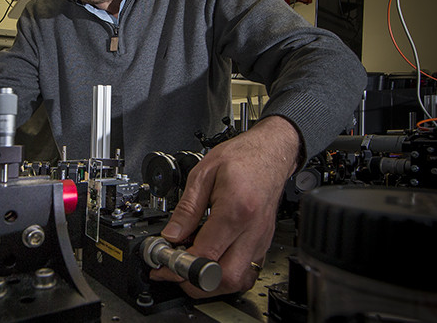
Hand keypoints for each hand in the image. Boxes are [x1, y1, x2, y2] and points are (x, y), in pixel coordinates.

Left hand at [149, 115, 300, 296]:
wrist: (270, 152)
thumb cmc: (242, 158)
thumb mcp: (203, 174)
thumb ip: (186, 208)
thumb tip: (171, 235)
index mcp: (236, 210)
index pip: (206, 253)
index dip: (180, 264)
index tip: (165, 263)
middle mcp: (252, 230)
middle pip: (226, 278)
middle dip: (196, 282)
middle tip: (176, 272)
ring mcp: (261, 240)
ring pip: (238, 281)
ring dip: (211, 283)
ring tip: (191, 269)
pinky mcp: (263, 243)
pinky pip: (246, 272)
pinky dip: (225, 275)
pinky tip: (211, 262)